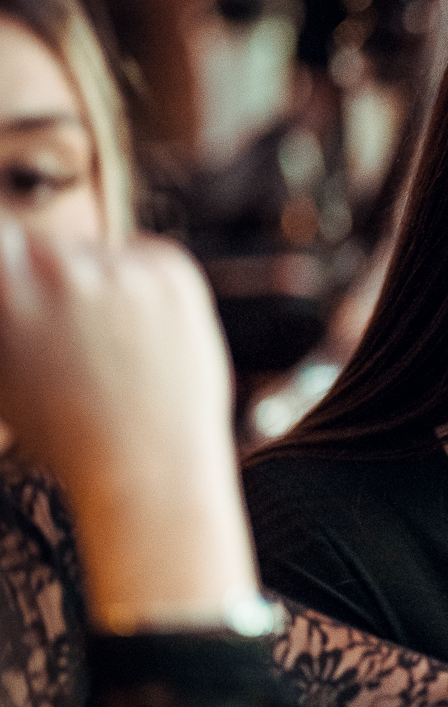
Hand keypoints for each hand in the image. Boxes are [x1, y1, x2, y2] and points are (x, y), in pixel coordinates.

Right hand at [0, 224, 257, 627]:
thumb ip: (4, 314)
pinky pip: (144, 261)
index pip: (1, 239)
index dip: (10, 264)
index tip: (20, 282)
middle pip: (45, 248)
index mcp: (7, 292)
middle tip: (70, 337)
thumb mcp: (2, 371)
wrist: (148, 468)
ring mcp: (121, 268)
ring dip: (99, 288)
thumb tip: (11, 293)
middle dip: (51, 282)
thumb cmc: (66, 432)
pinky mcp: (172, 272)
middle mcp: (61, 271)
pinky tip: (144, 343)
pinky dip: (143, 290)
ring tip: (110, 352)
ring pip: (97, 256)